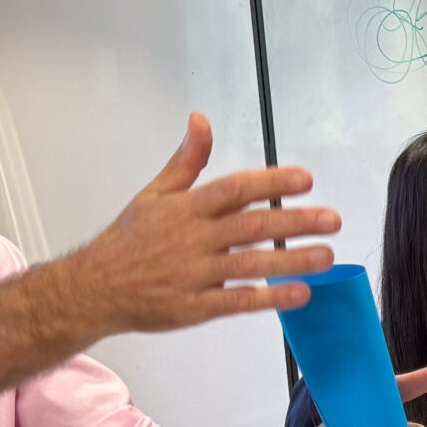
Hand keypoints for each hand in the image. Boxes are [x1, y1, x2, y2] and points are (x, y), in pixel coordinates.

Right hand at [55, 115, 344, 335]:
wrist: (94, 288)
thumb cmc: (129, 240)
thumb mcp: (154, 194)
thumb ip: (186, 160)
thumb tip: (201, 119)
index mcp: (185, 208)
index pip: (234, 189)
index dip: (271, 183)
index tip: (305, 179)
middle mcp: (192, 239)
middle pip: (250, 227)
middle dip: (294, 222)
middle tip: (332, 219)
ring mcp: (194, 274)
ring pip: (250, 265)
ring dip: (291, 261)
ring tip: (327, 256)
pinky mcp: (194, 307)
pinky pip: (237, 302)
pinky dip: (270, 298)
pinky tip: (301, 293)